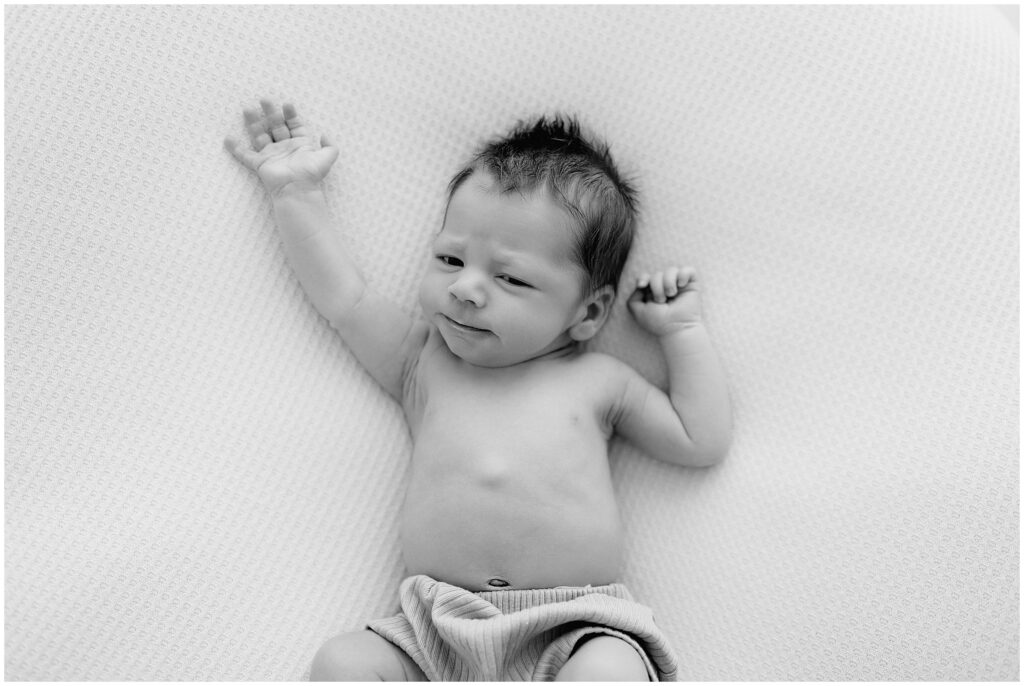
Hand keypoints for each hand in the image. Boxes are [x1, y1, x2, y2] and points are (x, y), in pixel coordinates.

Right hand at [224, 99, 338, 196]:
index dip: (291, 115)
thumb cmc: (312, 174)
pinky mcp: (260, 164)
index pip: (295, 125)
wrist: (297, 189)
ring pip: (260, 136)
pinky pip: (245, 156)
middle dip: (270, 112)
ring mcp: (272, 155)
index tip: (287, 104)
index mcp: (300, 144)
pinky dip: (235, 149)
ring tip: (247, 109)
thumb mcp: (327, 157)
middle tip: (265, 99)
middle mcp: (285, 148)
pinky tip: (227, 139)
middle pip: (276, 126)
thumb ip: (331, 146)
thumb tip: (325, 135)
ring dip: (253, 123)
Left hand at [627, 266, 703, 335]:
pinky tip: (681, 285)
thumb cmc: (658, 322)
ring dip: (668, 283)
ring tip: (671, 295)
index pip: (647, 277)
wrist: (676, 328)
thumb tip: (640, 285)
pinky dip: (683, 275)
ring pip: (671, 270)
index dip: (643, 278)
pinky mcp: (691, 284)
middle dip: (656, 287)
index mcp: (653, 292)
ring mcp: (679, 285)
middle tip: (661, 301)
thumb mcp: (638, 312)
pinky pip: (688, 270)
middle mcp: (666, 287)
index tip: (642, 285)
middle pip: (657, 274)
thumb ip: (632, 299)